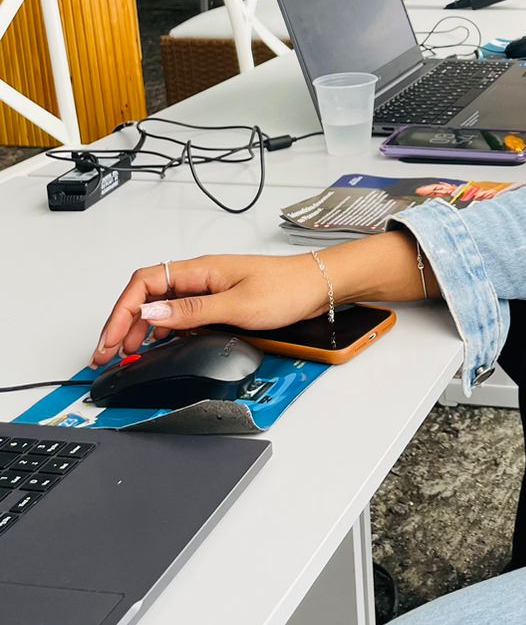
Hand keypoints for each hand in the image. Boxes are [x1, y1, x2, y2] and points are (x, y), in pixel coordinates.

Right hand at [92, 252, 325, 365]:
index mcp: (199, 270)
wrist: (319, 287)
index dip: (122, 312)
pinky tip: (157, 346)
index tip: (111, 341)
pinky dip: (162, 330)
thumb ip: (192, 311)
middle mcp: (200, 277)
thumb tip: (152, 313)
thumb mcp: (237, 304)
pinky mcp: (219, 302)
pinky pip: (179, 314)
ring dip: (139, 328)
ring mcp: (208, 289)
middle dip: (122, 323)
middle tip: (107, 354)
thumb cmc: (287, 288)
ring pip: (161, 305)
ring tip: (126, 354)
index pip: (144, 283)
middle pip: (146, 295)